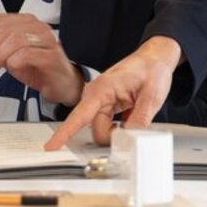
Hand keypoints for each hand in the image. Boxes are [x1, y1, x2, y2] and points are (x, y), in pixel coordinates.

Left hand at [0, 13, 80, 105]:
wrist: (60, 85)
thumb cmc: (35, 67)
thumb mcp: (7, 56)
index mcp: (25, 21)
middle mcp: (37, 26)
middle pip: (6, 28)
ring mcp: (47, 40)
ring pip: (16, 39)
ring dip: (0, 54)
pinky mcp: (52, 57)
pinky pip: (27, 54)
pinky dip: (13, 61)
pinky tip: (12, 68)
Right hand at [44, 36, 180, 149]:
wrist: (155, 60)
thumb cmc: (152, 69)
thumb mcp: (151, 97)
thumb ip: (139, 121)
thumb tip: (129, 141)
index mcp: (103, 88)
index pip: (79, 116)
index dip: (64, 133)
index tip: (51, 146)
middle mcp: (97, 95)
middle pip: (96, 129)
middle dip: (113, 136)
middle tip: (135, 126)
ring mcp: (100, 101)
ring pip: (102, 129)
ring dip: (117, 131)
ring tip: (134, 115)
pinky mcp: (106, 106)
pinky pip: (107, 125)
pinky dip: (118, 128)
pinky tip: (130, 117)